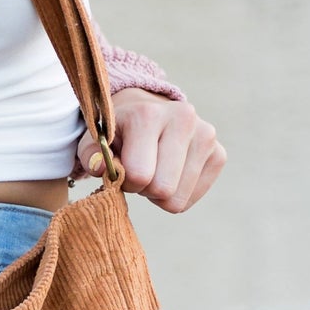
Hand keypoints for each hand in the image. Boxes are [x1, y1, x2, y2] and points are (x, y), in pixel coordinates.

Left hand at [77, 90, 226, 212]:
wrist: (145, 110)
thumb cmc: (116, 131)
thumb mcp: (95, 140)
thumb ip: (90, 155)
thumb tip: (100, 168)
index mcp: (149, 114)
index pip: (140, 175)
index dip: (125, 181)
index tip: (122, 168)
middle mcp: (184, 119)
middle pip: (163, 190)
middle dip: (145, 189)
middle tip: (139, 171)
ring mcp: (206, 135)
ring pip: (179, 199)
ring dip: (161, 193)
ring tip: (154, 169)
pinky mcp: (219, 153)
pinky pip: (193, 198)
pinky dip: (178, 193)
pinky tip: (170, 172)